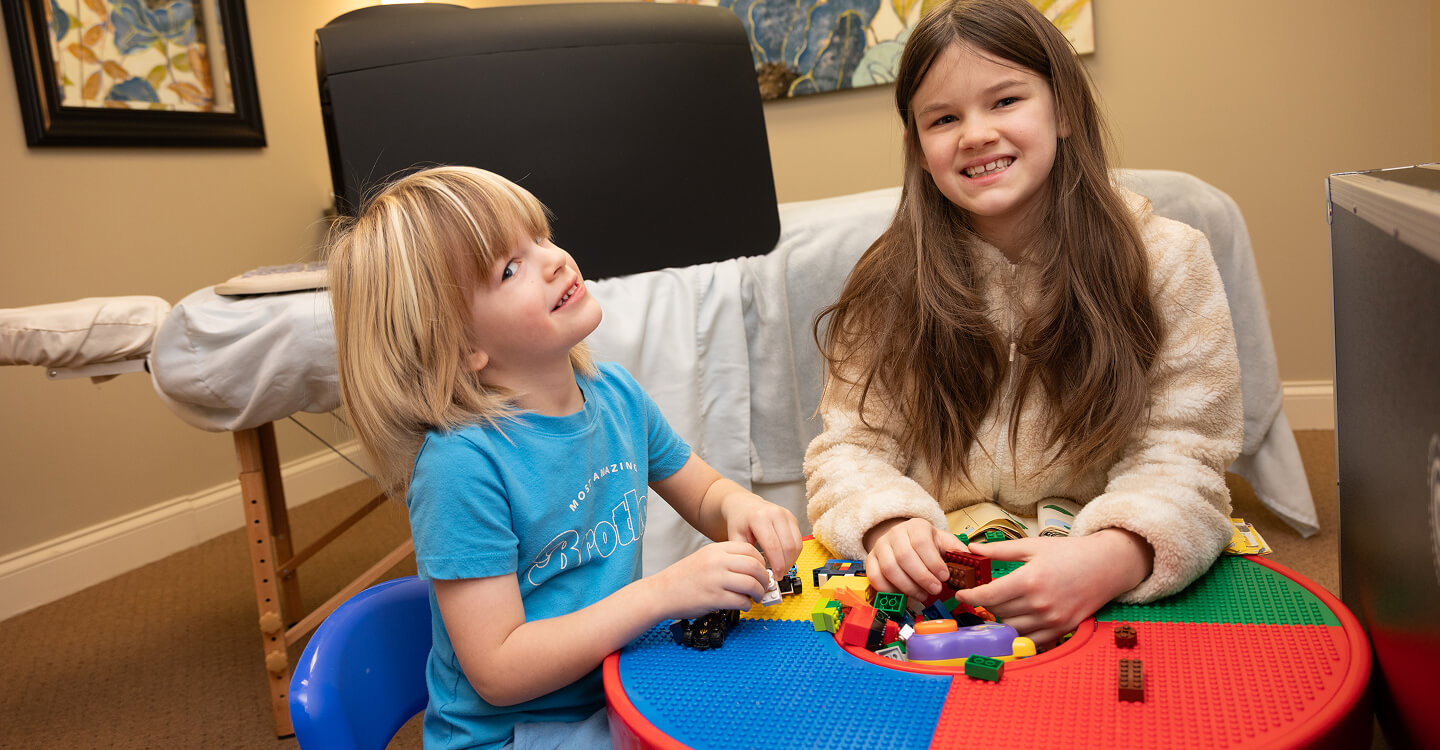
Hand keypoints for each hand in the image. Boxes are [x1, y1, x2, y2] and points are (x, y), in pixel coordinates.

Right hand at [645, 541, 769, 619]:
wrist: (661, 593)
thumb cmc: (682, 578)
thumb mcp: (704, 558)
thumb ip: (726, 560)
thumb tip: (753, 568)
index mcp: (716, 550)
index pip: (750, 550)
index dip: (761, 561)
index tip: (761, 570)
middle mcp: (717, 562)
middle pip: (754, 566)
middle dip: (763, 578)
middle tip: (763, 586)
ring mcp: (716, 580)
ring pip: (751, 584)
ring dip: (758, 593)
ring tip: (754, 597)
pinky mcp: (714, 599)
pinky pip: (741, 601)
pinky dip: (746, 604)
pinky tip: (742, 605)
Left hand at [721, 492, 802, 579]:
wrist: (744, 505)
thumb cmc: (739, 521)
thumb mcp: (735, 537)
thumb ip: (745, 554)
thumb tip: (756, 572)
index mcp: (759, 518)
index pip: (773, 546)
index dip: (777, 564)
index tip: (775, 576)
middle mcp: (776, 514)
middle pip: (788, 546)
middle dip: (786, 565)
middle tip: (779, 575)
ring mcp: (786, 515)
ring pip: (797, 544)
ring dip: (792, 560)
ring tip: (782, 569)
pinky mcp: (793, 518)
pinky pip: (799, 540)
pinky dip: (794, 553)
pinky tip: (786, 559)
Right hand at [863, 517, 966, 599]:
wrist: (903, 539)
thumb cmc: (927, 544)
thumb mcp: (944, 542)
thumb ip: (957, 551)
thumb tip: (973, 561)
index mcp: (916, 526)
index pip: (921, 542)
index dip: (932, 562)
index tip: (944, 577)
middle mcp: (895, 534)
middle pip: (904, 557)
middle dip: (922, 577)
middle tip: (935, 590)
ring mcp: (880, 547)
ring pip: (889, 569)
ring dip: (908, 587)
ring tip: (922, 595)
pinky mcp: (870, 560)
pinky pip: (875, 577)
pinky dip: (890, 590)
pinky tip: (905, 595)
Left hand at [954, 529, 1153, 643]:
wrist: (1106, 566)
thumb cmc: (1069, 553)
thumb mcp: (1032, 546)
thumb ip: (1000, 550)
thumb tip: (972, 549)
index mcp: (1029, 580)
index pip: (989, 596)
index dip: (970, 597)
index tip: (961, 595)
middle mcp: (1040, 603)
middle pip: (998, 612)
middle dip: (985, 604)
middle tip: (980, 597)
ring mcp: (1052, 620)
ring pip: (1012, 628)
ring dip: (1002, 618)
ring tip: (1001, 606)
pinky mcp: (1062, 629)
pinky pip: (1031, 640)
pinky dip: (1020, 632)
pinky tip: (1017, 620)